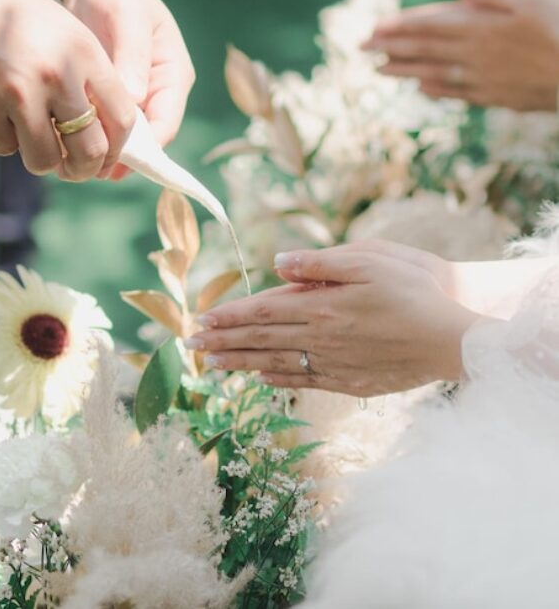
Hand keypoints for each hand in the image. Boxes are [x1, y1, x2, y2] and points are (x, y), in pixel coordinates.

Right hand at [0, 0, 134, 181]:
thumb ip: (91, 79)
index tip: (108, 157)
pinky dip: (5, 138)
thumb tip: (108, 137)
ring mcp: (19, 94)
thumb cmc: (15, 20)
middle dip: (84, 170)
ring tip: (34, 138)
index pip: (122, 119)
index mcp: (84, 53)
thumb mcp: (66, 34)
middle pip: (89, 151)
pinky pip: (6, 147)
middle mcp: (57, 74)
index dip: (118, 149)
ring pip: (46, 161)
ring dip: (43, 159)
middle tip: (75, 169)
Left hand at [62, 0, 194, 177]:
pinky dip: (86, 133)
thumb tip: (134, 100)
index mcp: (173, 76)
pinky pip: (103, 123)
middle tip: (83, 168)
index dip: (143, 151)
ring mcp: (136, 95)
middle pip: (145, 140)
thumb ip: (132, 57)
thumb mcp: (126, 18)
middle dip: (116, 156)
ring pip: (122, 136)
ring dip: (99, 148)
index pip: (165, 126)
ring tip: (69, 159)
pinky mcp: (112, 94)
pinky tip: (63, 141)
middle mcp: (158, 92)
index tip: (111, 163)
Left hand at [185, 245, 479, 395]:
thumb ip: (319, 263)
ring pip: (275, 363)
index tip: (200, 320)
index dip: (229, 316)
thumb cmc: (414, 291)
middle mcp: (320, 337)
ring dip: (240, 362)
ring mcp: (333, 363)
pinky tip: (261, 379)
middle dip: (223, 341)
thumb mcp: (369, 261)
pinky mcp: (349, 381)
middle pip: (261, 339)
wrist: (452, 338)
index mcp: (321, 305)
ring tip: (212, 365)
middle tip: (191, 346)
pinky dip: (277, 379)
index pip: (262, 311)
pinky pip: (303, 381)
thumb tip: (276, 263)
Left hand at [364, 0, 558, 110]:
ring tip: (378, 71)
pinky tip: (422, 89)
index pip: (430, 24)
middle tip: (359, 50)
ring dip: (404, 71)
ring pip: (434, 74)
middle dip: (389, 49)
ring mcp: (485, 79)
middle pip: (424, 50)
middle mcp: (476, 54)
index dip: (399, 26)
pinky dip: (437, 90)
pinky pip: (458, 93)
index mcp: (481, 26)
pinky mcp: (500, 97)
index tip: (372, 28)